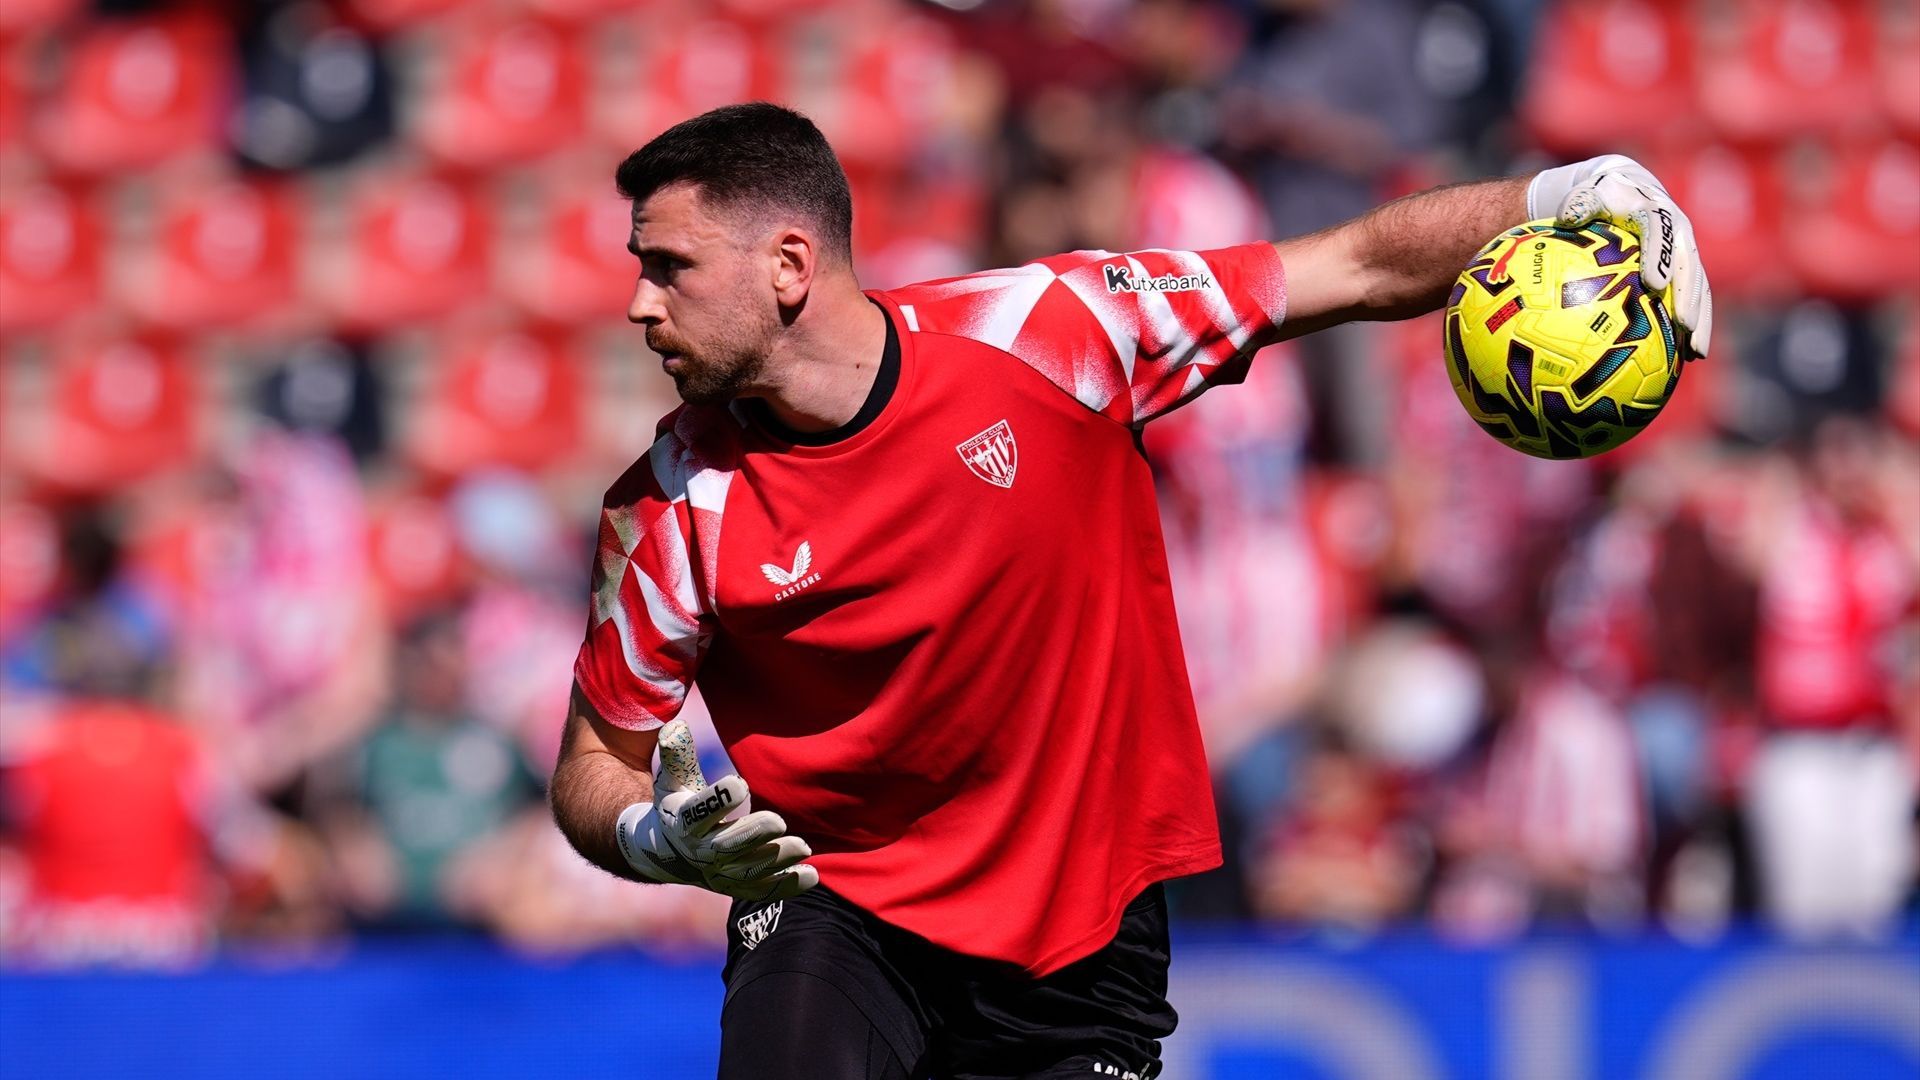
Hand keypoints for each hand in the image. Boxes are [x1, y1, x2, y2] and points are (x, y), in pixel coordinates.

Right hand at [615, 720, 818, 900]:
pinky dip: (786, 885)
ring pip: (748, 872)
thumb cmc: (680, 803)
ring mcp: (720, 874)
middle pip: (725, 848)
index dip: (717, 801)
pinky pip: (763, 890)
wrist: (671, 851)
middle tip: (779, 821)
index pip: (697, 813)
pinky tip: (812, 875)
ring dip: (776, 860)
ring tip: (804, 846)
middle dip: (752, 835)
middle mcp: (701, 853)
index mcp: (684, 823)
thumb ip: (677, 754)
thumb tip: (677, 726)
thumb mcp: (674, 779)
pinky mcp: (738, 887)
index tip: (740, 784)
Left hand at [1528, 154, 1714, 359]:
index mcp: (1654, 211)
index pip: (1659, 233)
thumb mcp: (1588, 195)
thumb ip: (1580, 204)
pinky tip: (1690, 356)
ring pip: (1699, 285)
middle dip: (1689, 295)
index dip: (1658, 258)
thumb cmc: (1600, 197)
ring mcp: (1684, 251)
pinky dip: (1697, 324)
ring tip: (1697, 351)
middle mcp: (1677, 231)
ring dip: (1701, 318)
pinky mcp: (1686, 268)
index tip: (1655, 285)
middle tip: (1684, 324)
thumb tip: (1567, 216)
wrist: (1627, 188)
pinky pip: (1696, 297)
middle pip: (1687, 265)